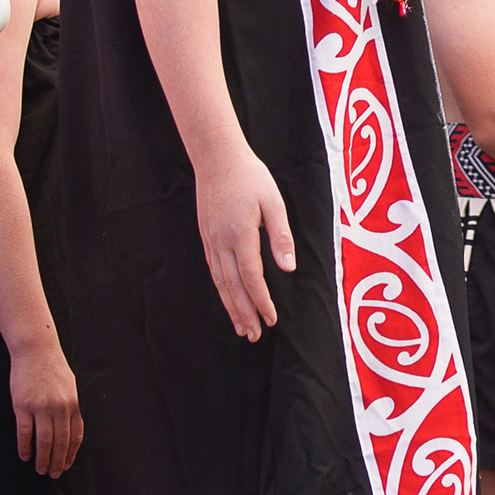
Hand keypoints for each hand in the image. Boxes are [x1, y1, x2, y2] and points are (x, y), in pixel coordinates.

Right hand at [11, 340, 85, 477]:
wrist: (36, 351)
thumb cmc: (53, 369)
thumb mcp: (70, 388)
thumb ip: (71, 408)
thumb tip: (70, 430)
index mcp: (73, 405)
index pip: (75, 437)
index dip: (70, 454)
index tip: (65, 465)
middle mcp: (59, 408)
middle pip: (60, 442)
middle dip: (58, 462)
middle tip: (53, 474)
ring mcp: (41, 407)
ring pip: (43, 441)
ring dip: (43, 459)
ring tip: (40, 470)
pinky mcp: (22, 406)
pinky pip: (24, 432)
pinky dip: (25, 447)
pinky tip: (25, 456)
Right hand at [193, 142, 294, 338]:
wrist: (216, 158)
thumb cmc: (250, 178)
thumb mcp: (273, 203)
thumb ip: (281, 237)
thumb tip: (288, 268)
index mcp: (240, 235)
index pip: (251, 277)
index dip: (261, 301)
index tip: (271, 319)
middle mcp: (221, 242)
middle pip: (232, 287)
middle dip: (244, 313)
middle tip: (254, 336)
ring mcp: (211, 241)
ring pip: (220, 282)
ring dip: (231, 307)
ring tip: (241, 327)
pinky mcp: (206, 237)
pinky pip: (213, 270)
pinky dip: (221, 289)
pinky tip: (228, 300)